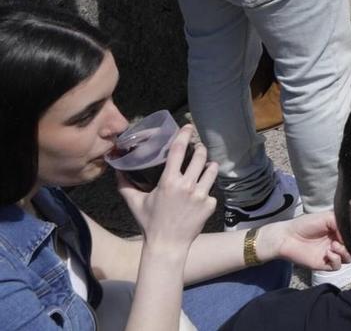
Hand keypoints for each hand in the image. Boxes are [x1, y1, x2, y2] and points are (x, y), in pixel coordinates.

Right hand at [116, 124, 216, 251]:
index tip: (188, 127)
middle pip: (200, 156)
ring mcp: (201, 195)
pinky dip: (206, 191)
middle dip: (200, 149)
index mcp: (168, 181)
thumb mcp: (135, 203)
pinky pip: (212, 191)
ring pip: (212, 170)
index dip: (184, 135)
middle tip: (198, 148)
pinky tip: (199, 197)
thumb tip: (117, 170)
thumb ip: (125, 185)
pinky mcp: (210, 204)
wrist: (167, 245)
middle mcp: (187, 185)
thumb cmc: (149, 223)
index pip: (178, 150)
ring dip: (208, 166)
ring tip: (205, 167)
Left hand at [261, 212, 349, 273]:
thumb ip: (344, 224)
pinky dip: (336, 259)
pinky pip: (338, 266)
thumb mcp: (328, 217)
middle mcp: (339, 241)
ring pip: (349, 258)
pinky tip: (328, 253)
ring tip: (333, 246)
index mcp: (340, 229)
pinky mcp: (325, 264)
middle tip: (343, 238)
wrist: (288, 237)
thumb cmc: (306, 224)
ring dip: (344, 252)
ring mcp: (332, 253)